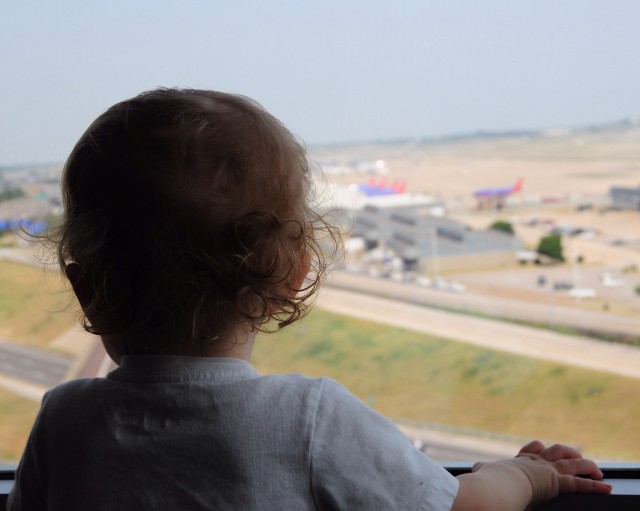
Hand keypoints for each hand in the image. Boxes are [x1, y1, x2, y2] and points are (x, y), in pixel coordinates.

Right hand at [475, 440, 611, 507]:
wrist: (497, 485)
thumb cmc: (488, 481)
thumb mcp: (483, 471)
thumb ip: (483, 469)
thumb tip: (477, 468)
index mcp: (519, 461)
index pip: (533, 449)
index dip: (541, 449)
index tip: (545, 450)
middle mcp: (535, 462)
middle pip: (557, 451)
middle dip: (569, 453)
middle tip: (577, 457)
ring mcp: (547, 471)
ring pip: (572, 463)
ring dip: (587, 466)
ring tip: (597, 470)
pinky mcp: (555, 483)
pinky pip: (578, 484)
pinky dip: (594, 486)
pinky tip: (605, 487)